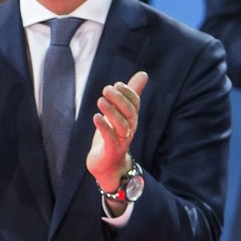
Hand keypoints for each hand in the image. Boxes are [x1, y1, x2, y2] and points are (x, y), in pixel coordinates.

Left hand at [87, 71, 146, 191]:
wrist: (109, 166)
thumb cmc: (114, 135)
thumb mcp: (121, 113)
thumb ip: (131, 94)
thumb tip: (144, 74)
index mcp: (132, 119)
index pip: (136, 104)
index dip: (128, 93)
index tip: (117, 84)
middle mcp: (130, 129)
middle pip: (130, 113)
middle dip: (119, 99)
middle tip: (106, 89)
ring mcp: (122, 140)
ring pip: (121, 125)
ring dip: (111, 111)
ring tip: (100, 101)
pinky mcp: (112, 150)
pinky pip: (110, 138)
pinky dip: (104, 127)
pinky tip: (96, 117)